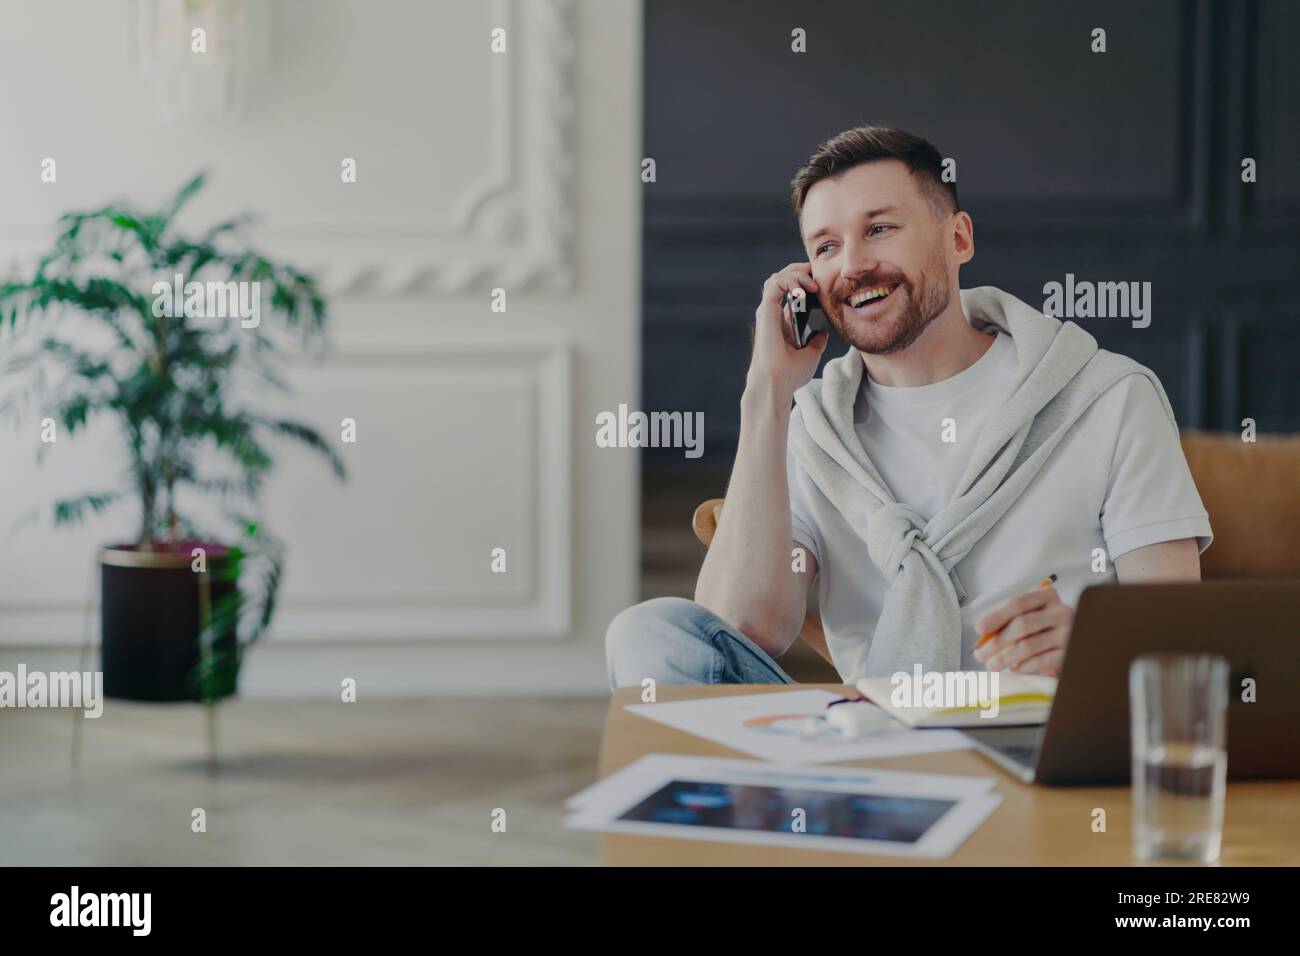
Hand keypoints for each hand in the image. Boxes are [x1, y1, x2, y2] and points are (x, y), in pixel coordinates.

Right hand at [747, 263, 828, 400]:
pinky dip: (792, 279)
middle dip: (800, 271)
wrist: (777, 384)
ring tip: (813, 280)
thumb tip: (823, 333)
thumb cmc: (789, 375)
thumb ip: (816, 342)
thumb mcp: (810, 355)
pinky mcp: (766, 310)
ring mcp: (768, 311)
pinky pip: (776, 283)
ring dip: (796, 273)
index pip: (789, 291)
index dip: (804, 281)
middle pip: (781, 279)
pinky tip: (807, 287)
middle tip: (818, 274)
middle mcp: (772, 313)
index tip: (822, 284)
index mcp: (781, 321)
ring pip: (777, 277)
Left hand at [972, 584, 1074, 676]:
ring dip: (1004, 658)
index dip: (996, 615)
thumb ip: (1008, 621)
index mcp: (1047, 596)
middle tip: (980, 654)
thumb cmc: (1045, 628)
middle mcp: (1061, 612)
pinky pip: (1040, 661)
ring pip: (1028, 646)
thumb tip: (983, 636)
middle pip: (1021, 625)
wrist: (1079, 643)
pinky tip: (1014, 668)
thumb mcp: (1029, 616)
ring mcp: (1068, 633)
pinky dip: (1023, 666)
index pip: (1018, 603)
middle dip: (996, 642)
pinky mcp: (1071, 654)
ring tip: (992, 665)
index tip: (979, 629)